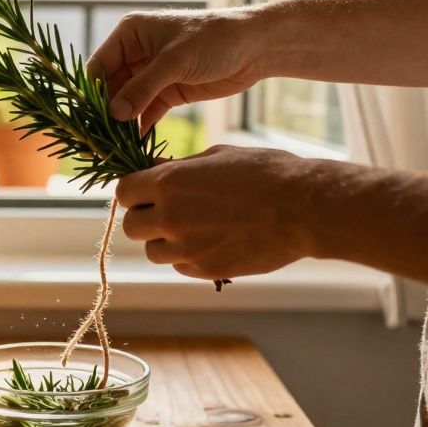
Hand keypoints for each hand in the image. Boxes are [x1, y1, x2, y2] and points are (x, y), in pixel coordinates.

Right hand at [86, 8, 266, 127]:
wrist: (255, 47)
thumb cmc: (213, 39)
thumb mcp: (174, 61)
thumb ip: (142, 88)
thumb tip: (113, 114)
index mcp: (129, 34)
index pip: (99, 66)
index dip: (93, 93)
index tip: (89, 120)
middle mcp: (135, 53)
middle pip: (110, 88)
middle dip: (106, 113)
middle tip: (100, 140)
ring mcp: (151, 75)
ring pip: (127, 103)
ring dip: (122, 123)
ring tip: (114, 147)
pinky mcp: (167, 92)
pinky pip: (146, 113)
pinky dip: (140, 127)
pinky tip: (135, 145)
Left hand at [115, 145, 319, 281]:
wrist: (303, 209)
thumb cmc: (265, 173)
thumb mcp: (217, 156)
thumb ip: (178, 167)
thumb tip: (152, 168)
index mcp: (168, 182)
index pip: (123, 192)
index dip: (134, 192)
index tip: (146, 192)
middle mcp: (169, 216)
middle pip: (130, 226)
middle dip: (144, 218)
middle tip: (166, 212)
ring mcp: (186, 248)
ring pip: (152, 252)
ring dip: (164, 241)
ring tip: (191, 229)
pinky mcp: (205, 270)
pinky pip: (179, 267)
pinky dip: (186, 258)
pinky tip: (210, 242)